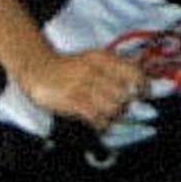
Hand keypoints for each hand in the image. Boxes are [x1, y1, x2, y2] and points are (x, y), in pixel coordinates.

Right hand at [19, 48, 145, 133]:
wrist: (38, 69)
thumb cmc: (68, 67)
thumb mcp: (92, 59)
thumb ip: (115, 67)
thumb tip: (141, 77)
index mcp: (102, 58)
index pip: (133, 72)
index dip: (142, 85)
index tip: (143, 94)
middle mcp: (95, 70)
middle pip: (124, 94)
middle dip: (125, 104)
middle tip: (120, 108)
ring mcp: (82, 86)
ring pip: (113, 107)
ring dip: (113, 115)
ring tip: (107, 115)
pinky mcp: (72, 101)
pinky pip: (96, 117)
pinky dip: (101, 123)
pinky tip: (98, 122)